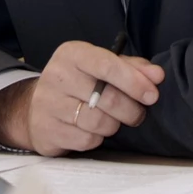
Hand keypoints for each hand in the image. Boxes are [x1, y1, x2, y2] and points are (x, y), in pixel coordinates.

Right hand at [0, 42, 164, 155]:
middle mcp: (56, 75)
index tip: (152, 94)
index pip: (107, 65)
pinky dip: (97, 138)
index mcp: (72, 54)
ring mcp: (48, 104)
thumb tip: (157, 75)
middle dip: (131, 109)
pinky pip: (86, 140)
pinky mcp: (46, 130)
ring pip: (98, 122)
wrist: (35, 107)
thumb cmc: (77, 83)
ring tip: (113, 120)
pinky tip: (93, 130)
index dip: (134, 81)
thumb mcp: (101, 66)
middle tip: (137, 113)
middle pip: (107, 98)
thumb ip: (132, 68)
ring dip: (114, 125)